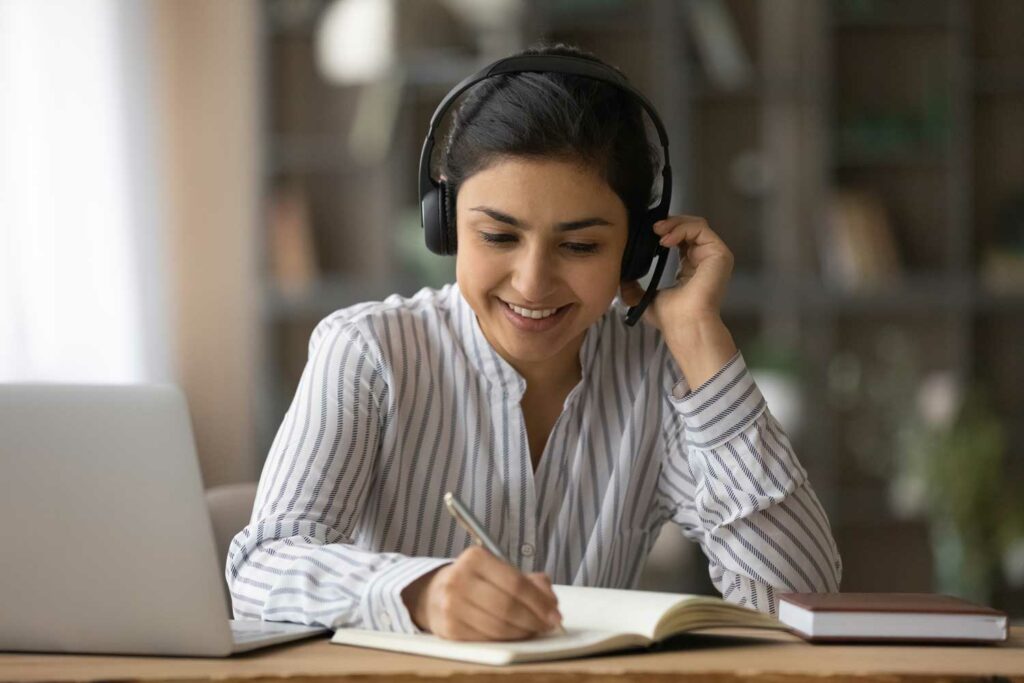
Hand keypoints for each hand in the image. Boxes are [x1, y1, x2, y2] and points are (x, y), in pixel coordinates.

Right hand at [401, 546, 561, 640]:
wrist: (433, 594)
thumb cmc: (474, 581)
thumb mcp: (498, 570)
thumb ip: (528, 580)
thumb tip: (551, 601)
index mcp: (475, 558)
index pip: (515, 583)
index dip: (539, 601)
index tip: (554, 613)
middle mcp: (459, 579)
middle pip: (507, 606)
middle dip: (534, 619)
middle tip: (548, 624)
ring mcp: (451, 605)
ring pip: (498, 626)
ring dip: (523, 632)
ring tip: (533, 629)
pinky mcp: (449, 629)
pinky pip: (486, 639)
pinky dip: (506, 640)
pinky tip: (514, 635)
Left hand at [620, 215, 733, 331]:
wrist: (684, 325)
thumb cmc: (670, 317)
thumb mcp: (646, 298)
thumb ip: (634, 287)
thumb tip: (621, 280)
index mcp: (690, 268)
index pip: (681, 239)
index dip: (666, 231)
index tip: (648, 233)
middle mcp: (703, 260)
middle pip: (689, 228)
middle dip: (670, 223)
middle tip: (652, 228)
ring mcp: (713, 256)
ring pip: (696, 225)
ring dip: (675, 223)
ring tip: (658, 231)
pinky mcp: (719, 254)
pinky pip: (701, 230)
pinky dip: (682, 229)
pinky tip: (666, 240)